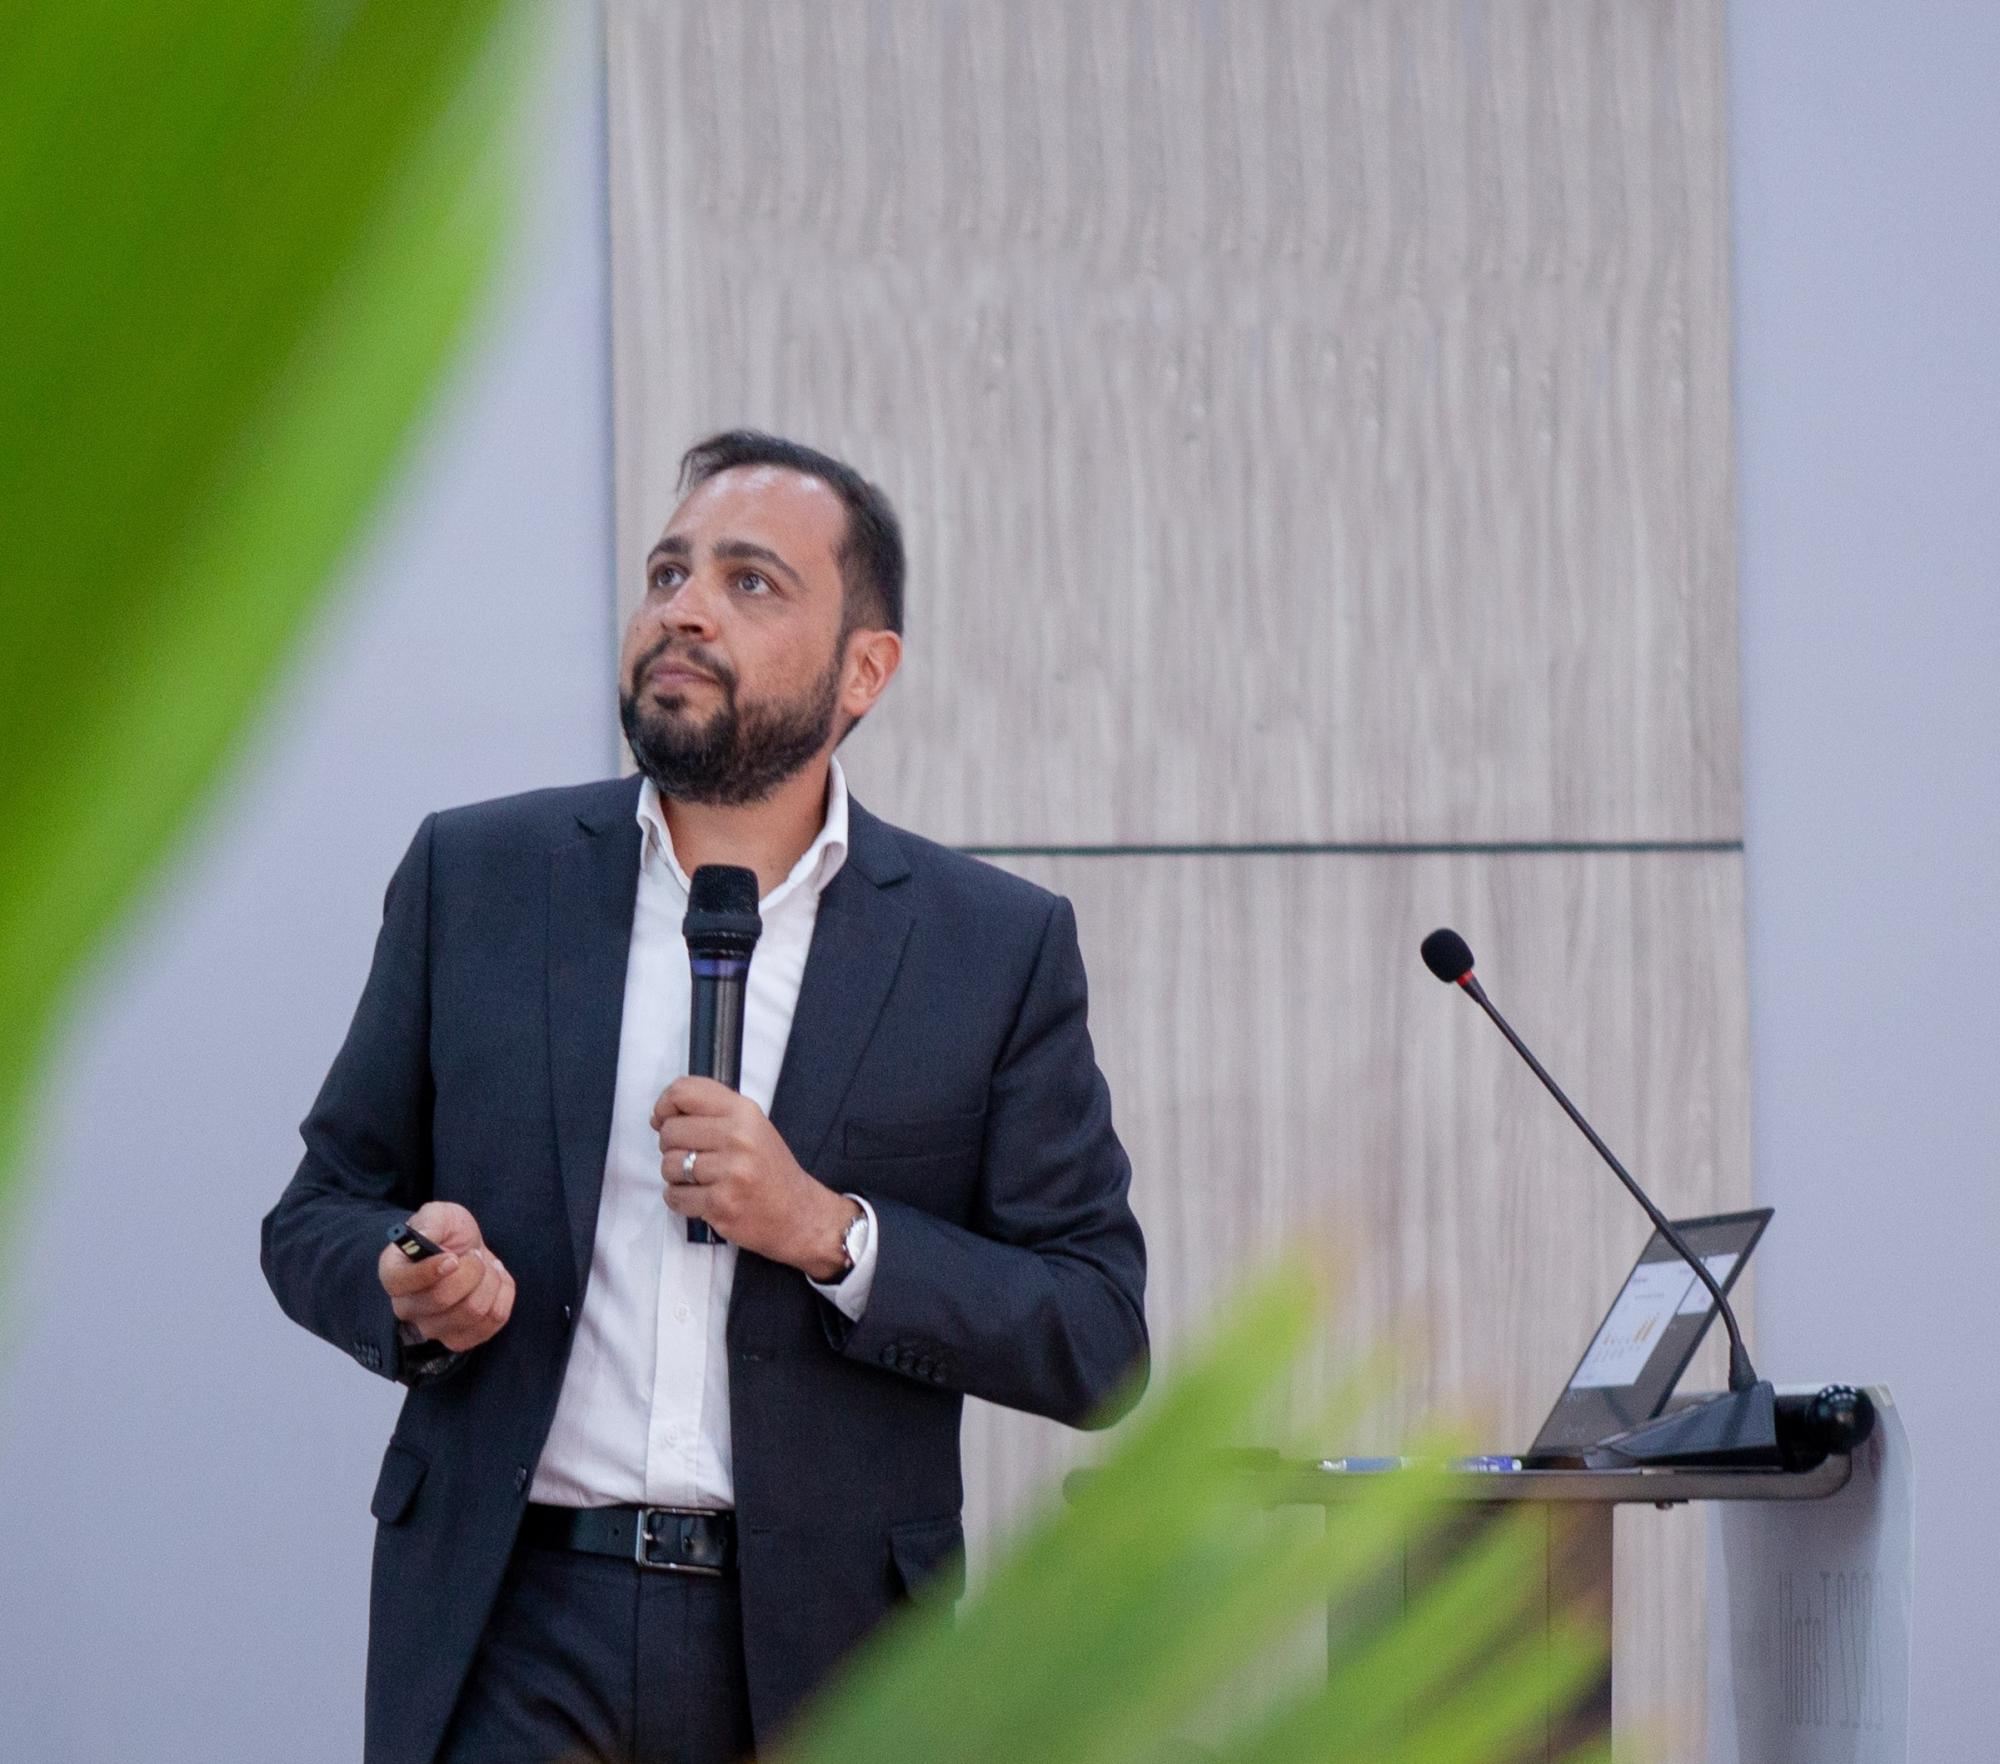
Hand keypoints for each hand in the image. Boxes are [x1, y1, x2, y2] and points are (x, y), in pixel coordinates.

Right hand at [376, 1200, 516, 1352]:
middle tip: (475, 1255)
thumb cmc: (449, 1234)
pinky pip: (492, 1322)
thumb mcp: (439, 1214)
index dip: (430, 1271)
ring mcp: (432, 1328)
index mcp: (393, 1274)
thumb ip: (430, 1221)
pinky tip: (495, 1283)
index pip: (400, 1283)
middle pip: (442, 1299)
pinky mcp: (460, 1339)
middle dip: (471, 1269)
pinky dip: (503, 1296)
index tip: (453, 1257)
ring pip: (472, 1311)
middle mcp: (406, 1307)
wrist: (470, 1252)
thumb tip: (426, 1237)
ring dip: (490, 1281)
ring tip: (486, 1267)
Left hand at [652, 1077, 857, 1277]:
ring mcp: (730, 1172)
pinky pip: (675, 1197)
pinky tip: (701, 1197)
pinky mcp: (721, 1204)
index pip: (684, 1092)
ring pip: (668, 1165)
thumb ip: (712, 1112)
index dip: (664, 1105)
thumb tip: (661, 1115)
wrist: (798, 1214)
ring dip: (676, 1176)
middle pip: (670, 1131)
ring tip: (700, 1180)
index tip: (663, 1119)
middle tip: (691, 1156)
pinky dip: (680, 1200)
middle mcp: (738, 1137)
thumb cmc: (770, 1170)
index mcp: (744, 1112)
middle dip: (671, 1146)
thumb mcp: (751, 1126)